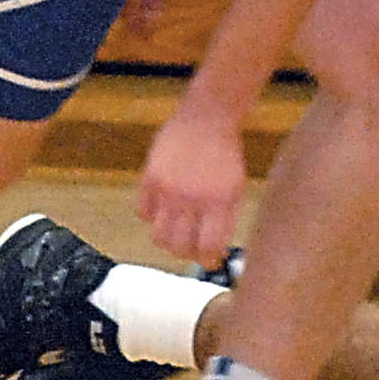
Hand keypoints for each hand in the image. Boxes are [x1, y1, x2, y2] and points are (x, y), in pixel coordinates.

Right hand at [136, 101, 247, 263]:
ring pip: (158, 235)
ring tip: (176, 235)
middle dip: (186, 254)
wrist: (207, 119)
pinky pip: (142, 213)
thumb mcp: (236, 188)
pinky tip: (162, 212)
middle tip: (191, 249)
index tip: (210, 261)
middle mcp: (191, 199)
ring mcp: (167, 189)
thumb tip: (213, 250)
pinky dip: (151, 218)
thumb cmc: (226, 154)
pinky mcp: (149, 178)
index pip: (207, 247)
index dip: (208, 259)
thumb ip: (224, 219)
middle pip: (179, 247)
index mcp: (219, 202)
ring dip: (167, 241)